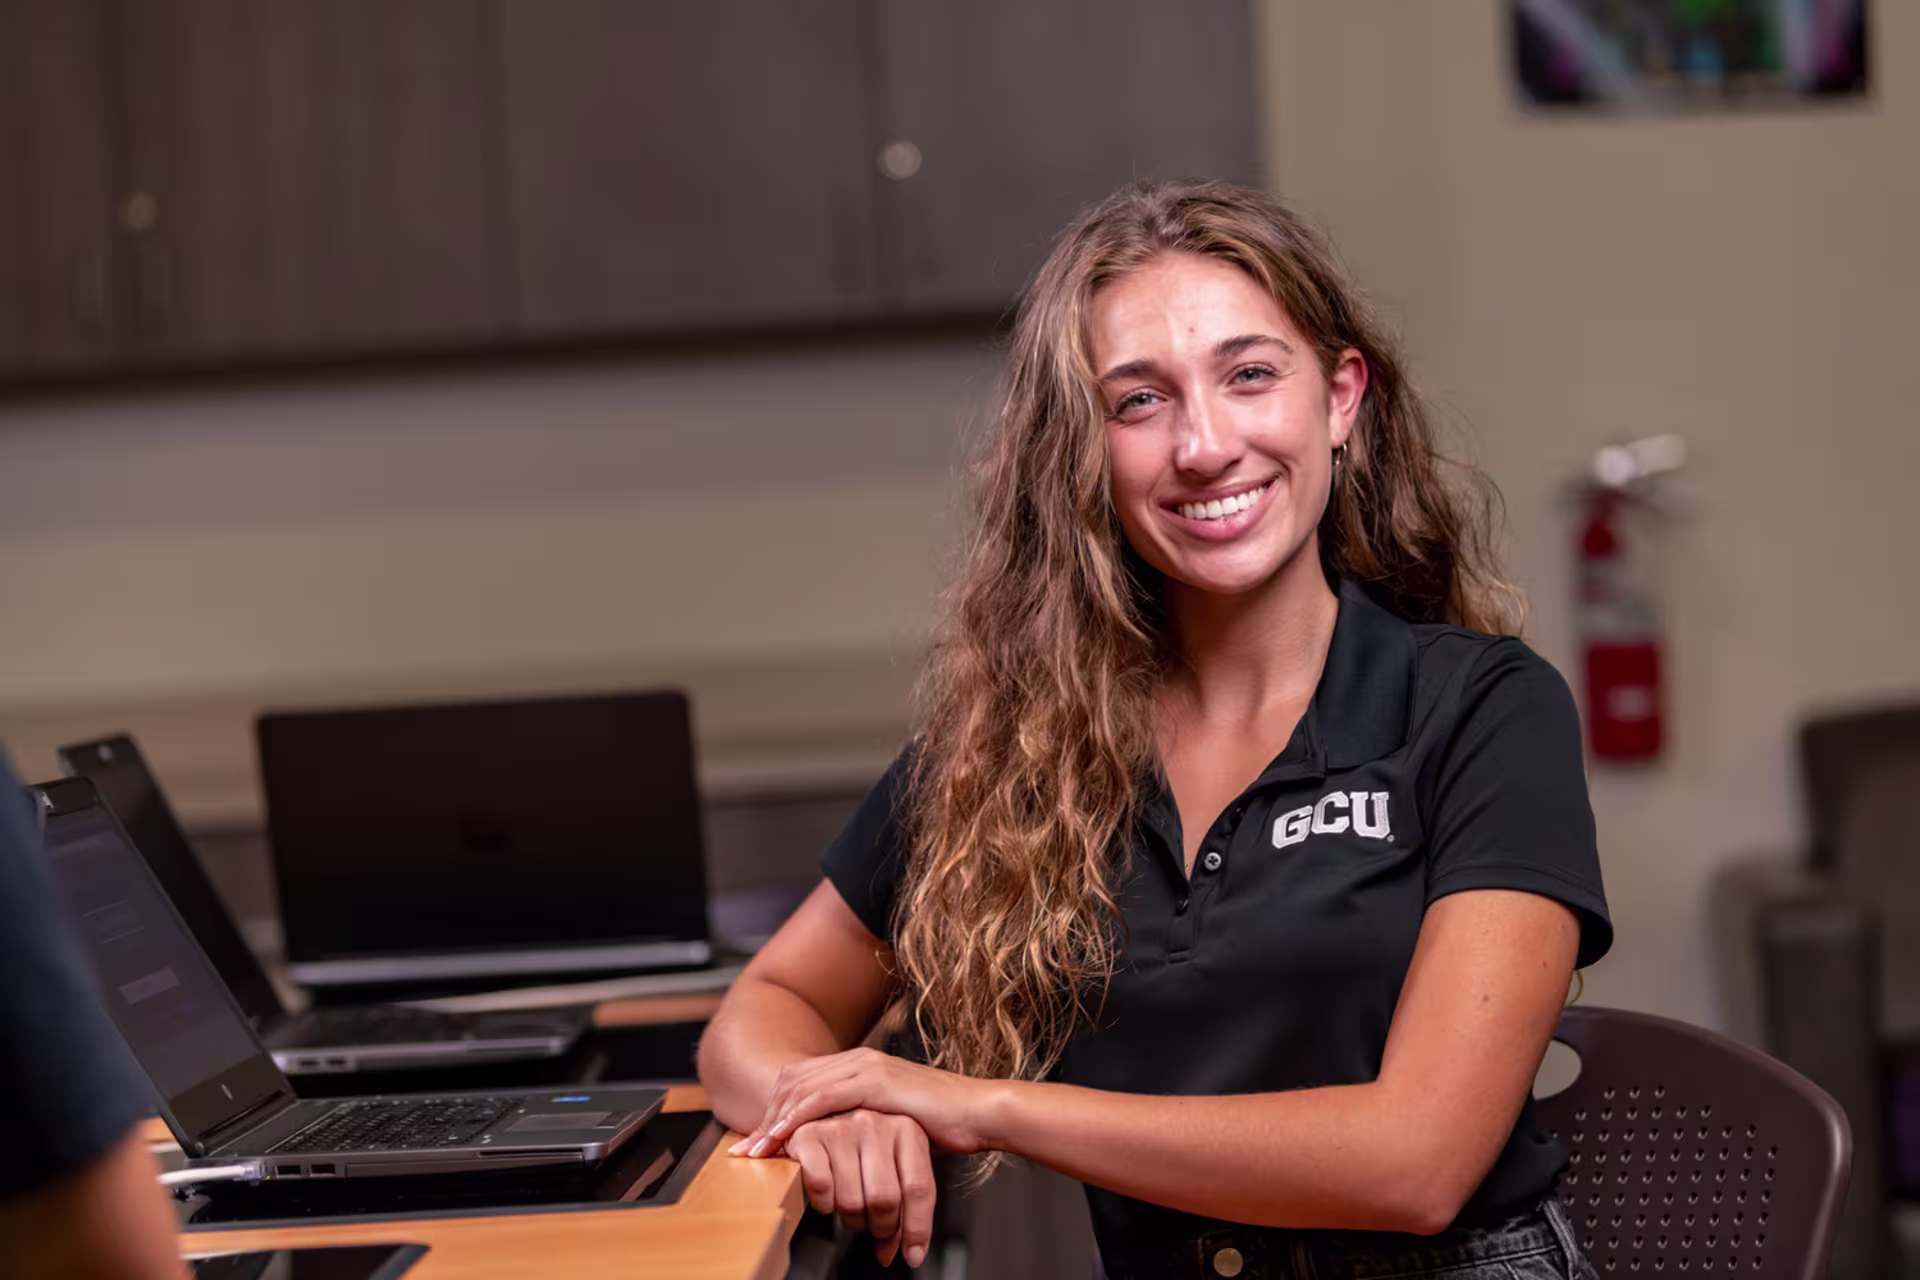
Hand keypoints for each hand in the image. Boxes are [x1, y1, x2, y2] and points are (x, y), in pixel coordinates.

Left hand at [734, 1046, 994, 1155]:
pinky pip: (823, 1097)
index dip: (773, 1110)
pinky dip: (798, 1117)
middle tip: (746, 1151)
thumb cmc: (941, 1122)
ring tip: (757, 1151)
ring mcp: (867, 1066)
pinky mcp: (876, 1081)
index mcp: (859, 1063)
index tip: (756, 1143)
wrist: (977, 1112)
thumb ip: (861, 1121)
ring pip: (801, 1087)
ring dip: (774, 1121)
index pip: (800, 1079)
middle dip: (764, 1117)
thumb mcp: (889, 1120)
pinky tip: (783, 1137)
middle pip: (792, 1081)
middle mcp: (858, 1058)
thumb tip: (838, 1145)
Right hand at [755, 1109, 936, 1267]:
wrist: (811, 1114)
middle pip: (885, 1199)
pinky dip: (823, 1204)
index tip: (912, 1254)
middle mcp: (875, 1122)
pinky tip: (826, 1196)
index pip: (919, 1188)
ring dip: (850, 1218)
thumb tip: (911, 1254)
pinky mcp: (808, 1135)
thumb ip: (905, 1205)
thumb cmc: (857, 1146)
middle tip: (871, 1227)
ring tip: (848, 1208)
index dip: (916, 1229)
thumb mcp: (891, 1164)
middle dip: (879, 1226)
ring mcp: (841, 1126)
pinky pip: (821, 1188)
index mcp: (905, 1128)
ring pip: (852, 1199)